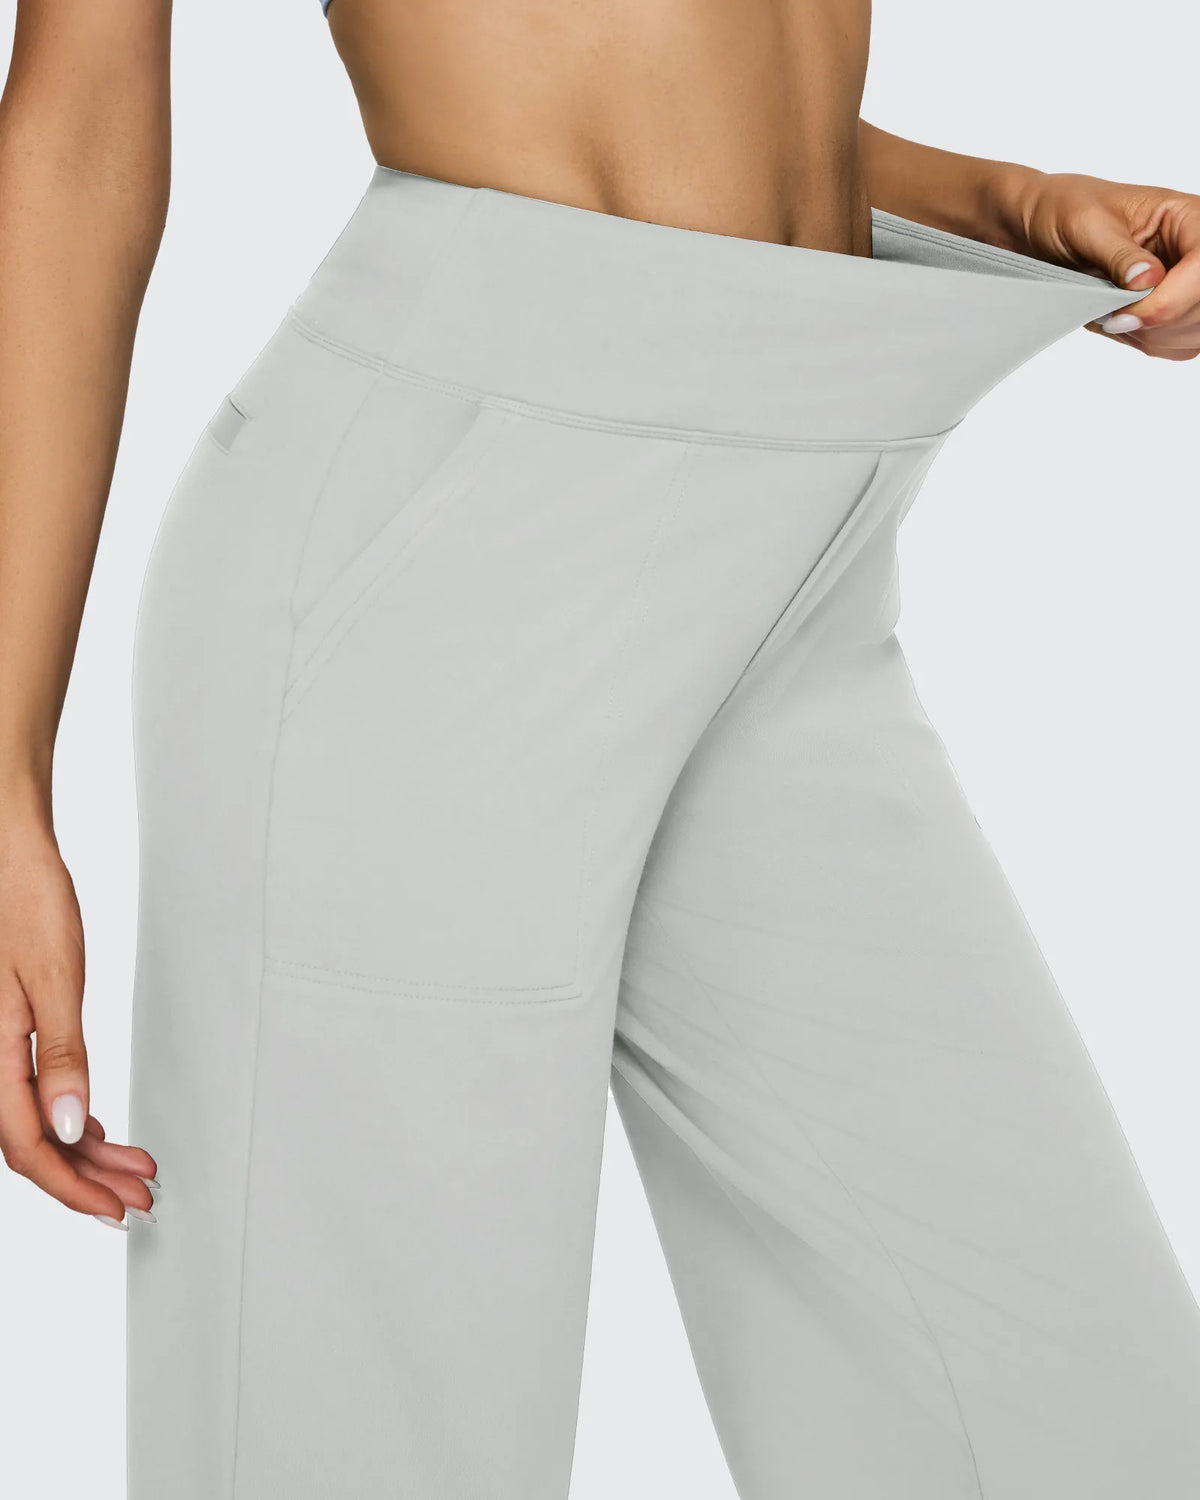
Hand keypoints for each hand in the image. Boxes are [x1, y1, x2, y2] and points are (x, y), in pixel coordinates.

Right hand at [0, 817, 156, 1229]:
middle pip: (32, 1144)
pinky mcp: (5, 1030)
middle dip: (86, 1177)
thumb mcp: (53, 977)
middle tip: (137, 1197)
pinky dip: (67, 1116)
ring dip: (83, 1150)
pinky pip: (31, 1092)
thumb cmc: (25, 900)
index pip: (28, 1145)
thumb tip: (72, 1124)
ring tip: (130, 1168)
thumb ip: (61, 1054)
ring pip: (34, 1121)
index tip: (114, 1208)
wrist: (7, 855)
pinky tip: (95, 1126)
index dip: (72, 1186)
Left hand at [1012, 172, 1199, 359]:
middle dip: (1157, 322)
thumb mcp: (1088, 226)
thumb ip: (1120, 255)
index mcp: (1185, 218)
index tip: (1124, 314)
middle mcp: (1194, 250)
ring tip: (1112, 316)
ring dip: (1151, 336)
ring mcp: (1188, 282)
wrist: (1049, 225)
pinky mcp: (1176, 307)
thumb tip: (1148, 280)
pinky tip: (1123, 325)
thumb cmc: (1069, 210)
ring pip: (1194, 329)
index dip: (1171, 299)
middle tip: (1111, 316)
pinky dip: (1150, 342)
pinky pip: (1179, 342)